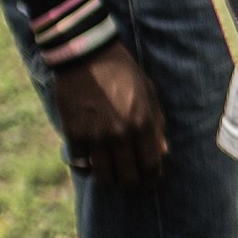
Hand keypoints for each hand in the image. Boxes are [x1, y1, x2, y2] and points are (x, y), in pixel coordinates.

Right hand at [55, 41, 167, 188]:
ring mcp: (96, 136)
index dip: (151, 178)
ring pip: (104, 177)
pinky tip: (90, 160)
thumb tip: (163, 151)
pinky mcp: (74, 134)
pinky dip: (86, 166)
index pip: (151, 165)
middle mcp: (120, 134)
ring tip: (109, 171)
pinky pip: (81, 164)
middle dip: (130, 182)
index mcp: (143, 123)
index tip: (149, 180)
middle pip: (128, 178)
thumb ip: (156, 123)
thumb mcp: (148, 93)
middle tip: (128, 178)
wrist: (86, 55)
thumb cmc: (122, 71)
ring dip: (108, 178)